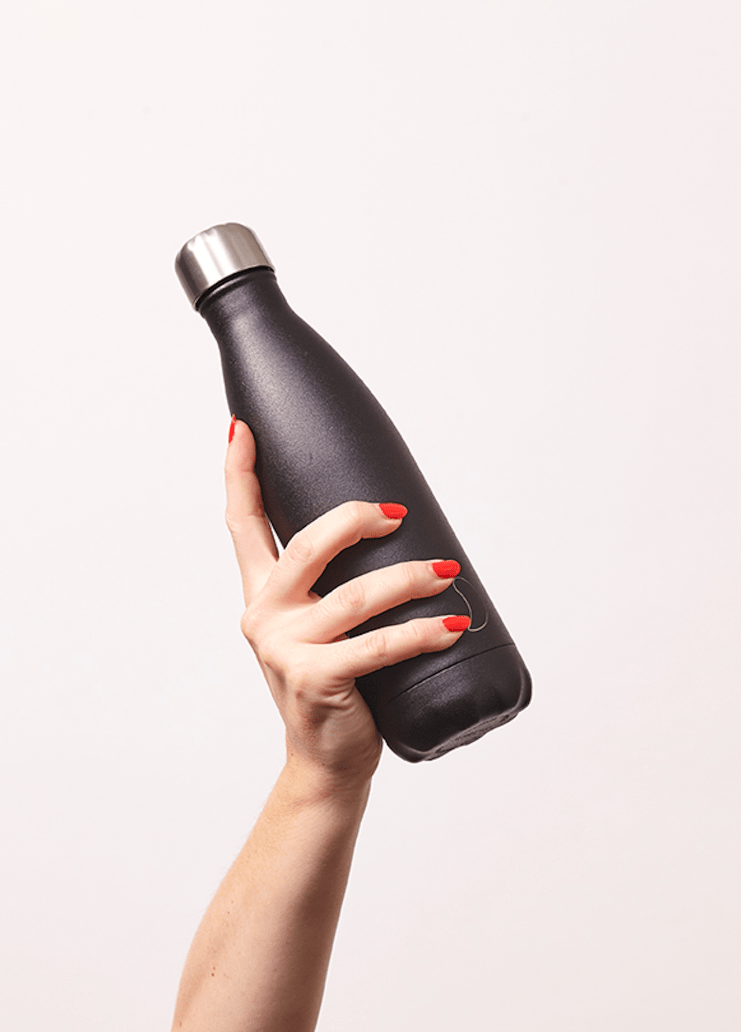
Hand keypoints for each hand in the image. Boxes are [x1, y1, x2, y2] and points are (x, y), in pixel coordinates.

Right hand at [225, 419, 467, 789]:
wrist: (325, 760)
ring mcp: (285, 649)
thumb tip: (398, 534)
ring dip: (410, 579)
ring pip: (355, 596)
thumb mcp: (319, 628)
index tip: (243, 426)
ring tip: (446, 573)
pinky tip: (450, 625)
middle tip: (397, 514)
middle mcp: (264, 615)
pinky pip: (378, 646)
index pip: (242, 524)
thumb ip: (333, 585)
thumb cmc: (334, 684)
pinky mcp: (315, 680)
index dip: (240, 472)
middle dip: (355, 520)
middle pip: (306, 545)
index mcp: (262, 594)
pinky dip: (421, 633)